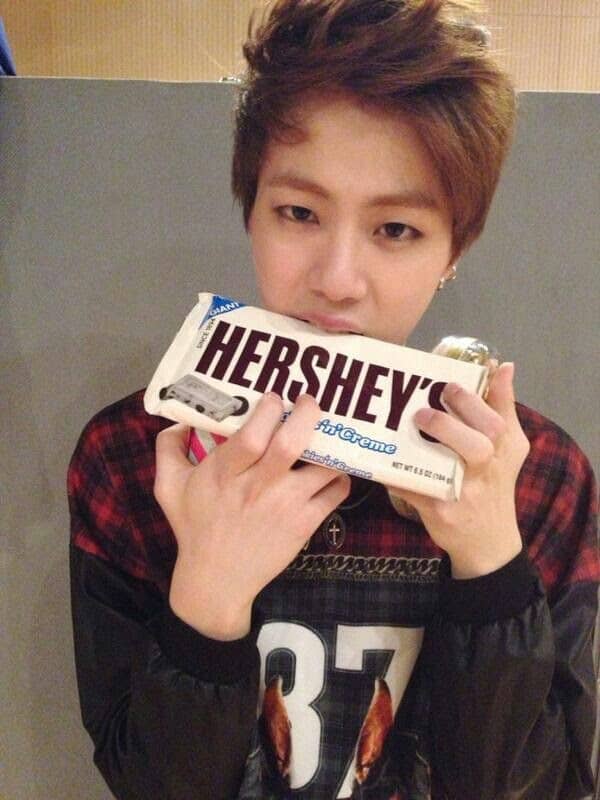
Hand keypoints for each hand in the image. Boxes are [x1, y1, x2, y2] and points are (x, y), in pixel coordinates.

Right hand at [154, 393, 350, 638]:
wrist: (216, 580)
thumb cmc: (194, 527)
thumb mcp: (168, 487)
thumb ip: (168, 449)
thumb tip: (179, 419)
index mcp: (224, 474)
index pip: (251, 436)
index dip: (268, 410)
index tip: (274, 399)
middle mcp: (257, 487)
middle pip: (290, 444)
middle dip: (307, 415)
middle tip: (309, 402)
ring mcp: (285, 506)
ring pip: (322, 467)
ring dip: (329, 446)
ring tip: (326, 435)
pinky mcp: (305, 524)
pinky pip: (335, 492)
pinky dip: (339, 476)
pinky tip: (331, 469)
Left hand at [388, 363, 529, 578]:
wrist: (488, 541)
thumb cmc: (495, 484)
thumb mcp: (508, 448)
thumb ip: (504, 406)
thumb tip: (504, 366)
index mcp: (503, 451)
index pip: (497, 423)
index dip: (474, 402)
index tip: (449, 385)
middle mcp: (487, 472)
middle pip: (478, 445)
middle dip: (449, 424)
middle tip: (421, 410)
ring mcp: (464, 494)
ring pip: (447, 470)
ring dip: (422, 450)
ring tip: (404, 429)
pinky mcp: (441, 512)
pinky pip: (415, 491)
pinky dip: (396, 476)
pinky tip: (379, 462)